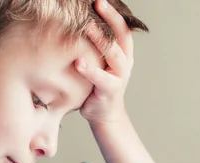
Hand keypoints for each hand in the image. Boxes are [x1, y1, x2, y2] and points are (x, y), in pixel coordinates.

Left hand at [75, 0, 133, 125]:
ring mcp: (120, 78)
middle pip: (121, 37)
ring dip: (101, 39)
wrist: (104, 114)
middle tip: (97, 3)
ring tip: (86, 26)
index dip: (114, 14)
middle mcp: (125, 64)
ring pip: (115, 55)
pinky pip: (102, 79)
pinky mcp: (111, 92)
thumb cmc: (96, 85)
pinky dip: (90, 70)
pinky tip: (78, 62)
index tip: (101, 0)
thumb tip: (75, 23)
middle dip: (110, 19)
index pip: (123, 29)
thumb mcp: (98, 62)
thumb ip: (94, 47)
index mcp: (123, 54)